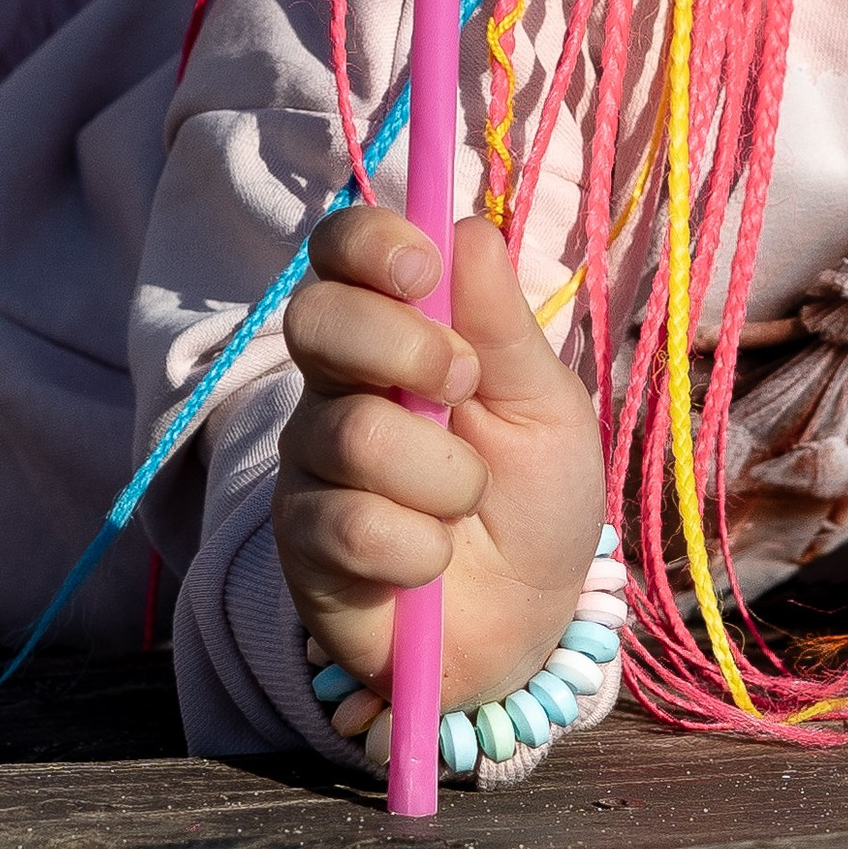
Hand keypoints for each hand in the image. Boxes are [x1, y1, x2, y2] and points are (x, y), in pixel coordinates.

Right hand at [275, 205, 605, 738]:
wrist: (528, 622)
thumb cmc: (536, 499)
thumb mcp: (545, 405)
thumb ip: (502, 324)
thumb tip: (465, 226)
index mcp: (395, 334)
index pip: (341, 252)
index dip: (370, 242)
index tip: (425, 269)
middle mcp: (336, 387)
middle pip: (315, 317)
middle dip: (403, 347)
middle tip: (463, 388)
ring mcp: (312, 465)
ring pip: (352, 433)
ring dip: (443, 477)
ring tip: (466, 506)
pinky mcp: (302, 546)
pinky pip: (351, 525)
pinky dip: (420, 549)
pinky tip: (432, 561)